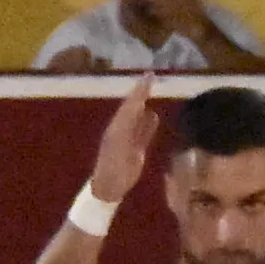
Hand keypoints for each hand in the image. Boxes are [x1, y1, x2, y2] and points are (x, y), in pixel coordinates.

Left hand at [80, 72, 157, 210]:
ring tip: (151, 91)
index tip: (150, 75)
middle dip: (142, 92)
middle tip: (152, 76)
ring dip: (144, 104)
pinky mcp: (135, 150)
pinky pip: (143, 133)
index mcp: (117, 126)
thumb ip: (130, 124)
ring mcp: (128, 139)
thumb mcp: (120, 143)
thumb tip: (139, 106)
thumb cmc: (113, 166)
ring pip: (138, 117)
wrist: (110, 187)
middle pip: (133, 106)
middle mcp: (122, 129)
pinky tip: (154, 115)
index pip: (130, 103)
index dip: (140, 89)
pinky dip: (148, 123)